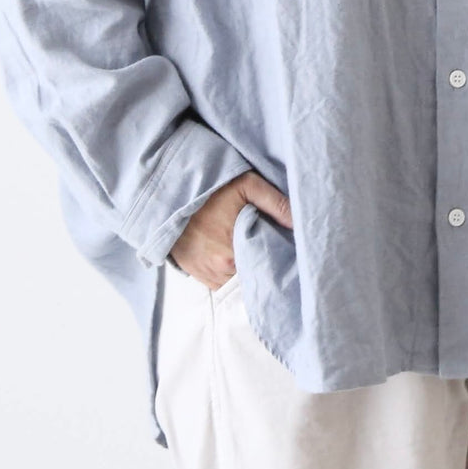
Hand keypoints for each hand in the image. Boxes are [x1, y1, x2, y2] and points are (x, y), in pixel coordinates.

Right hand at [169, 170, 293, 290]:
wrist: (168, 193)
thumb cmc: (209, 189)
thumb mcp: (247, 185)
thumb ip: (276, 203)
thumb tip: (299, 223)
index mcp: (233, 253)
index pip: (266, 270)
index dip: (276, 261)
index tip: (284, 252)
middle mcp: (220, 270)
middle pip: (252, 277)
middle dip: (262, 266)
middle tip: (267, 249)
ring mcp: (206, 274)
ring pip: (237, 282)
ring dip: (244, 270)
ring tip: (249, 250)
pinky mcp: (195, 274)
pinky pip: (221, 283)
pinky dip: (229, 273)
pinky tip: (232, 255)